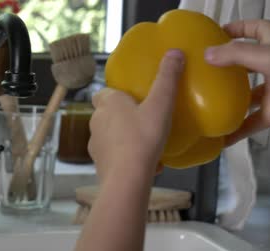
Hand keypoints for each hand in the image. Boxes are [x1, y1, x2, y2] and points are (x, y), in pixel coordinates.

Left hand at [89, 49, 184, 179]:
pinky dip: (125, 158)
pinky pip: (114, 157)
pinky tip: (145, 164)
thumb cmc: (142, 138)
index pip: (103, 92)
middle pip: (107, 114)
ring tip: (146, 143)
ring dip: (124, 138)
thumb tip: (174, 52)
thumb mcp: (160, 104)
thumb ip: (167, 79)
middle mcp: (95, 121)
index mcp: (108, 103)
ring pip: (110, 136)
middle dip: (122, 116)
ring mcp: (95, 144)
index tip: (132, 97)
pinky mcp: (99, 164)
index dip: (115, 94)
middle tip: (144, 119)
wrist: (126, 178)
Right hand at [204, 19, 269, 143]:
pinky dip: (236, 129)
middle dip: (228, 63)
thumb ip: (239, 54)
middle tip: (204, 68)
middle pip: (247, 61)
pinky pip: (250, 122)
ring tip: (206, 99)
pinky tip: (221, 136)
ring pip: (246, 93)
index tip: (218, 32)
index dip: (240, 27)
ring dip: (228, 97)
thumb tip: (207, 54)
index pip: (259, 29)